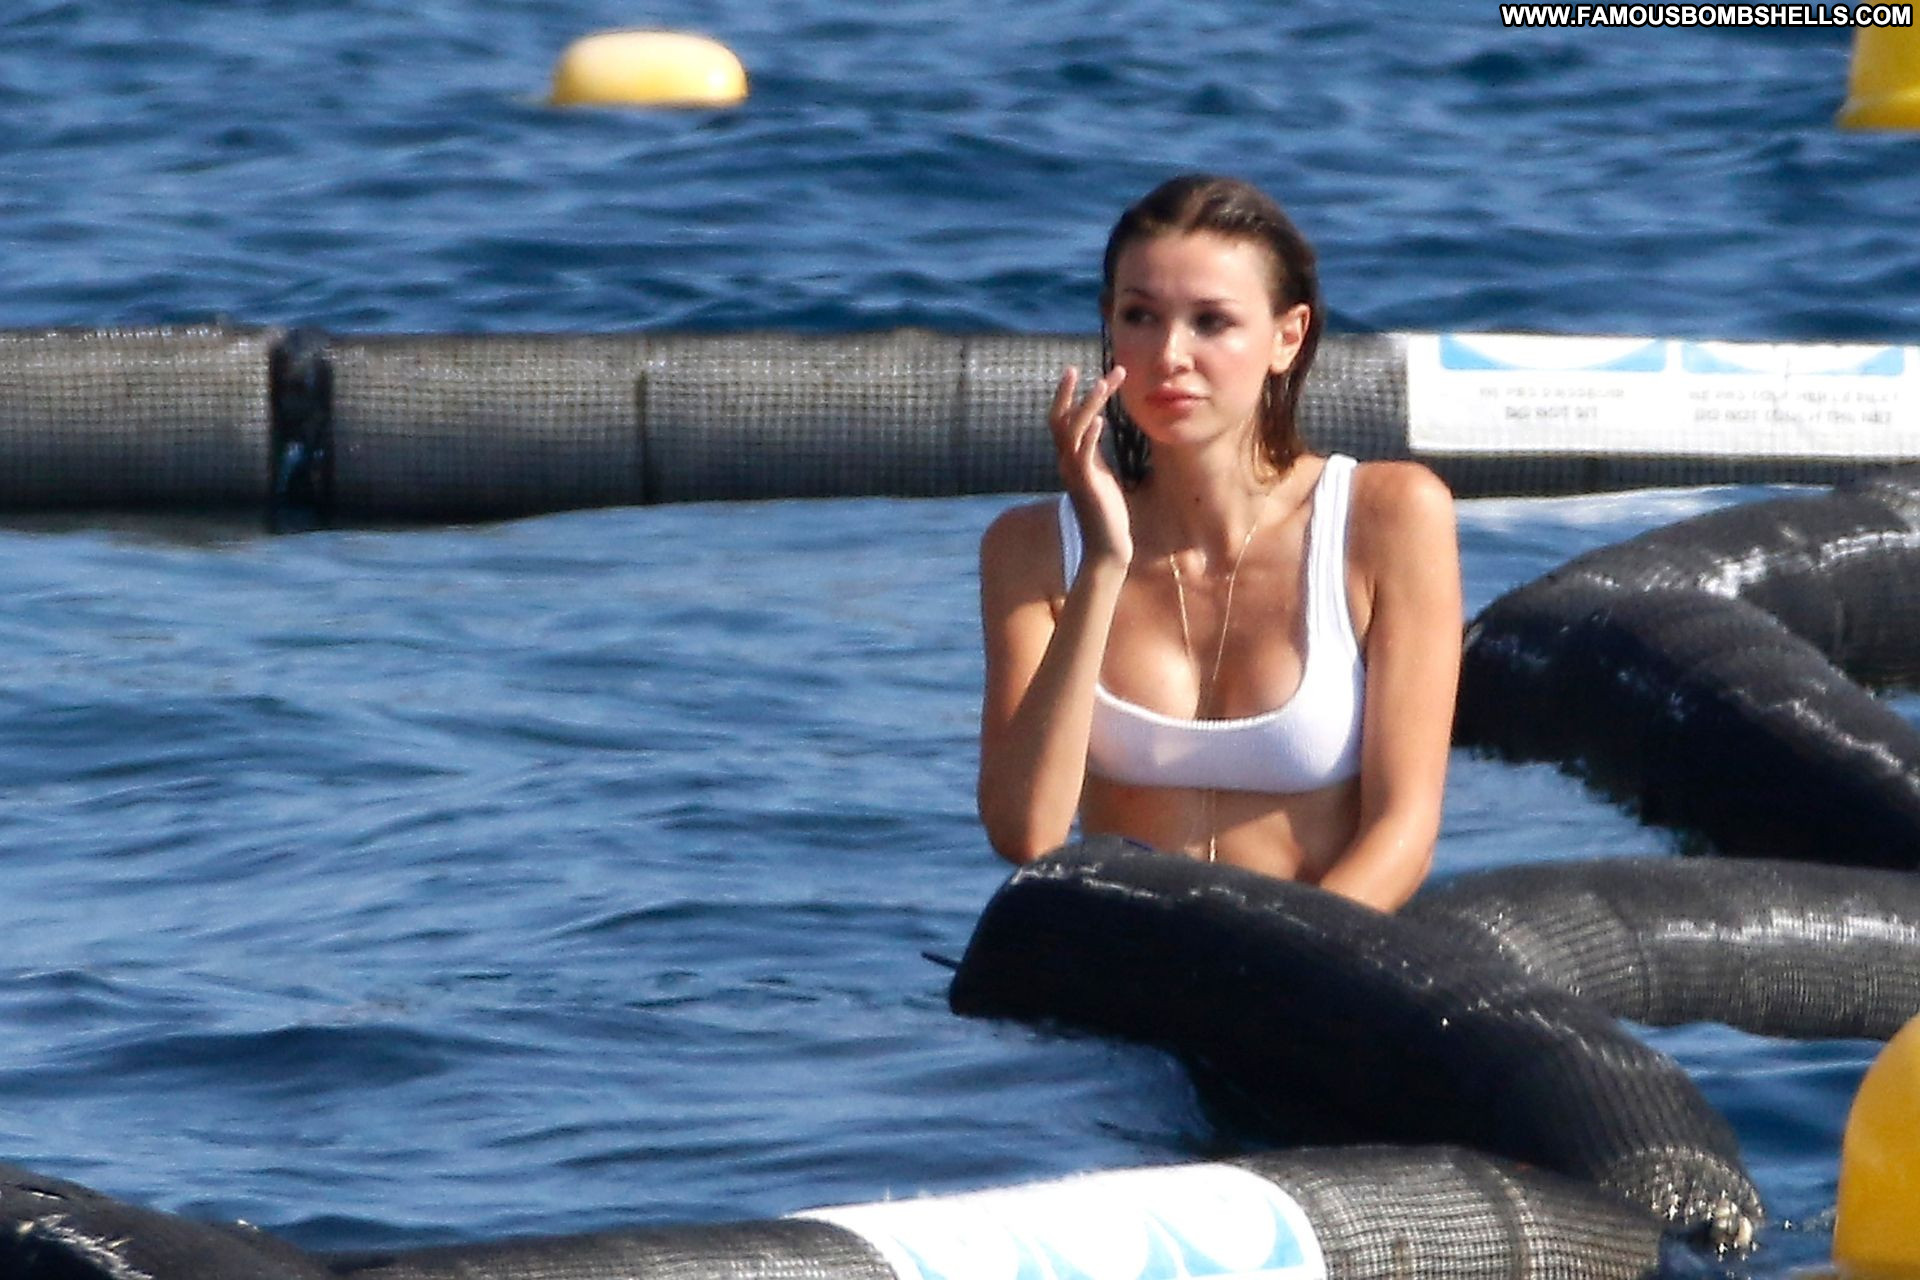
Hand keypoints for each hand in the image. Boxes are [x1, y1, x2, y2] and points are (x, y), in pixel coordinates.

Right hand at [1050, 366, 1131, 567]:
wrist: (1107, 547)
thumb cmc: (1106, 512)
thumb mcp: (1100, 474)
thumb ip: (1094, 451)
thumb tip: (1097, 426)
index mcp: (1070, 459)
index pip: (1060, 420)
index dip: (1064, 395)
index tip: (1075, 369)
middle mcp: (1067, 463)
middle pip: (1059, 421)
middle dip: (1068, 393)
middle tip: (1076, 366)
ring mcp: (1075, 474)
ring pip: (1073, 432)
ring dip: (1088, 405)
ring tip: (1104, 383)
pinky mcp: (1087, 486)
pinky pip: (1085, 456)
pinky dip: (1091, 437)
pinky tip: (1101, 420)